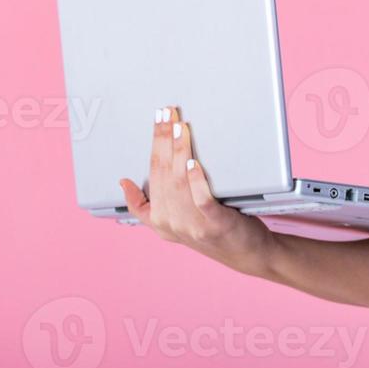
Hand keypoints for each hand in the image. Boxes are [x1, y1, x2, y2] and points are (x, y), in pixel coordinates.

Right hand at [118, 105, 276, 276]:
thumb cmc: (210, 231)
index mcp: (159, 219)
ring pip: (180, 183)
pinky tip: (193, 163)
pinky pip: (202, 201)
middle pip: (164, 173)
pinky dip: (196, 181)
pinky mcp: (216, 225)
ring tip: (179, 128)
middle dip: (163, 139)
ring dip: (179, 152)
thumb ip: (144, 206)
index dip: (154, 143)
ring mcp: (193, 225)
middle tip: (167, 112)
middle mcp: (172, 222)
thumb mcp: (170, 223)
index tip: (157, 118)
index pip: (153, 172)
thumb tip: (123, 182)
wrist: (246, 254)